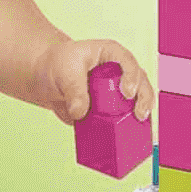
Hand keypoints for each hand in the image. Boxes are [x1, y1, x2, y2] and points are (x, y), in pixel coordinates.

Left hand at [37, 39, 155, 126]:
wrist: (46, 78)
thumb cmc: (59, 65)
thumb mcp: (65, 72)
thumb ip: (74, 91)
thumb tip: (81, 112)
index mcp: (111, 55)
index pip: (127, 61)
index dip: (131, 76)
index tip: (127, 93)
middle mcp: (119, 72)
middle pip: (140, 82)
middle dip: (144, 98)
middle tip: (139, 114)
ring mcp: (117, 92)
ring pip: (136, 101)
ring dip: (140, 114)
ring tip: (139, 125)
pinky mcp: (110, 110)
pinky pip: (122, 119)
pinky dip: (127, 127)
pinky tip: (128, 137)